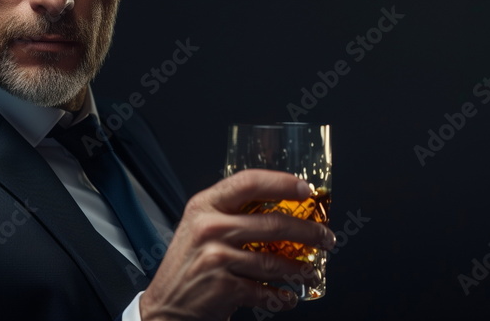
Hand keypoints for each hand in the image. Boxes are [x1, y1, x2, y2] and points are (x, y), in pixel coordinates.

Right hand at [139, 169, 335, 320]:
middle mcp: (209, 227)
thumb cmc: (187, 266)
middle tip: (325, 237)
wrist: (165, 309)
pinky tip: (288, 297)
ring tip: (311, 272)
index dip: (281, 182)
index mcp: (204, 206)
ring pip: (274, 261)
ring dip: (301, 269)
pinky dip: (280, 296)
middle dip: (308, 231)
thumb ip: (230, 214)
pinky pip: (264, 290)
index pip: (248, 182)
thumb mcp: (199, 227)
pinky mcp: (224, 287)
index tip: (306, 189)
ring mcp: (216, 257)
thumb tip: (282, 208)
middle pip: (272, 223)